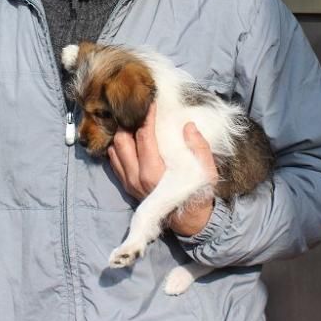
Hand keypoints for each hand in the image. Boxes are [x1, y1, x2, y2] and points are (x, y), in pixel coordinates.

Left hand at [107, 105, 217, 236]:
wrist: (188, 220)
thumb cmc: (198, 192)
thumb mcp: (207, 170)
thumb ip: (199, 147)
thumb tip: (188, 126)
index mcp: (154, 172)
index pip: (144, 135)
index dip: (146, 115)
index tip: (150, 100)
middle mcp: (136, 177)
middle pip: (121, 139)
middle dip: (128, 121)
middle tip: (137, 108)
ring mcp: (128, 182)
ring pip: (114, 149)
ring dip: (120, 133)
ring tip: (130, 119)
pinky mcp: (126, 185)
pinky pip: (113, 160)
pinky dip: (117, 146)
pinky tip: (127, 136)